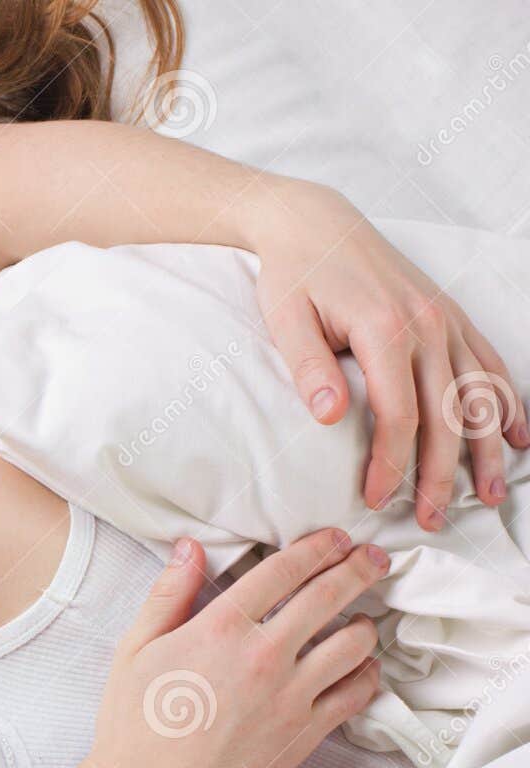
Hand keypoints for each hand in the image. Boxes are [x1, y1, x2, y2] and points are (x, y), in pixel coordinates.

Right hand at [90, 528, 388, 767]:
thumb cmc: (135, 723)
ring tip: (366, 617)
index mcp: (219, 629)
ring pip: (352, 645)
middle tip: (373, 558)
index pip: (282, 571)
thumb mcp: (134, 649)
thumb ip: (167, 595)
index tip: (335, 539)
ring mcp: (290, 696)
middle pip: (327, 597)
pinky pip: (355, 695)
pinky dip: (367, 675)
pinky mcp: (304, 733)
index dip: (316, 548)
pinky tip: (363, 668)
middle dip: (357, 569)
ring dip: (365, 624)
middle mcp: (263, 656)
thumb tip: (189, 548)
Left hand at [249, 183, 527, 527]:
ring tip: (488, 497)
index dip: (391, 464)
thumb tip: (330, 416)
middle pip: (446, 415)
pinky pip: (489, 363)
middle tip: (434, 520)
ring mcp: (445, 320)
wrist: (314, 222)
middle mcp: (427, 325)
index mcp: (385, 330)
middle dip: (442, 474)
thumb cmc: (293, 273)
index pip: (398, 416)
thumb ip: (309, 367)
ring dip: (486, 449)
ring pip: (478, 395)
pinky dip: (506, 403)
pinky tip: (518, 439)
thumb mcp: (285, 318)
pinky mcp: (450, 315)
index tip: (376, 499)